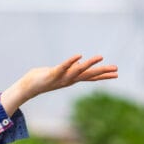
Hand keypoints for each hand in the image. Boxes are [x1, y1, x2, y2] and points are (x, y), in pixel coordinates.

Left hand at [1, 55, 117, 115]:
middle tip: (117, 69)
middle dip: (102, 72)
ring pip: (78, 71)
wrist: (27, 87)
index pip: (90, 77)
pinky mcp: (52, 74)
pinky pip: (63, 67)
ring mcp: (62, 78)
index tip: (117, 73)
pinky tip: (79, 55)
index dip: (103, 75)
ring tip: (100, 57)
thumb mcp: (60, 73)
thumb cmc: (42, 78)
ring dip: (89, 64)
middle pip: (88, 75)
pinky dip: (70, 62)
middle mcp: (69, 80)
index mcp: (72, 79)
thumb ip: (70, 69)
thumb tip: (79, 64)